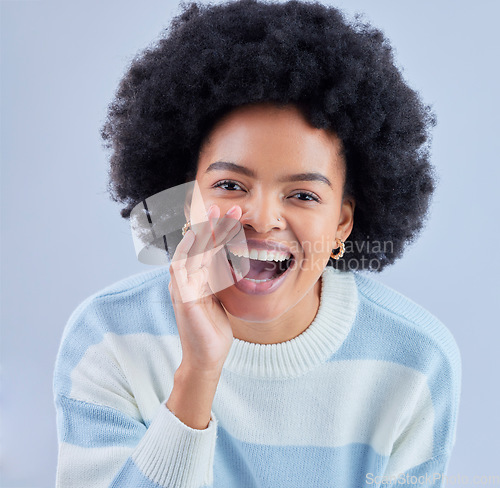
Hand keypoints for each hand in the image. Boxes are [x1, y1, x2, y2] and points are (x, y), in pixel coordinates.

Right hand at [168, 204, 241, 373]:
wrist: (206, 359)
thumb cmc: (211, 329)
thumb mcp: (216, 297)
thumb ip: (215, 278)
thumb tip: (223, 260)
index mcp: (193, 279)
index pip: (203, 248)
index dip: (215, 230)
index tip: (232, 214)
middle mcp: (184, 280)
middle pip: (196, 246)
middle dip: (212, 225)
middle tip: (229, 207)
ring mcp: (181, 289)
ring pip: (190, 254)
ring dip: (204, 234)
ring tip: (218, 216)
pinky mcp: (183, 301)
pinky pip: (183, 272)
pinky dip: (189, 254)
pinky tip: (197, 240)